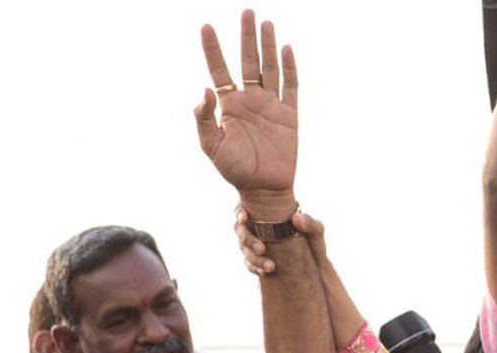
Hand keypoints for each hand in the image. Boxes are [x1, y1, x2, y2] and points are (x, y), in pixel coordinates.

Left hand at [194, 10, 298, 219]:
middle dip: (246, 37)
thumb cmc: (235, 171)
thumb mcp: (212, 146)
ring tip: (265, 23)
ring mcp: (270, 105)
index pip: (219, 70)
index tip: (206, 26)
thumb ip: (205, 119)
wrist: (263, 190)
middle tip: (246, 11)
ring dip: (267, 46)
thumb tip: (204, 90)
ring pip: (269, 68)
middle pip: (247, 61)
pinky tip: (286, 49)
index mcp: (229, 105)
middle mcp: (250, 100)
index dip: (212, 48)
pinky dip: (289, 68)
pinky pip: (291, 87)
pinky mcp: (289, 116)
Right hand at [234, 206, 326, 275]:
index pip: (247, 210)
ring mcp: (256, 246)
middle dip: (247, 240)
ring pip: (244, 249)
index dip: (240, 212)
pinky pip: (249, 264)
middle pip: (241, 230)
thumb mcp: (317, 233)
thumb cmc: (314, 246)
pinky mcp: (257, 262)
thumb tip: (296, 218)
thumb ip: (310, 223)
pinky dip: (254, 268)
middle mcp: (258, 229)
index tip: (245, 218)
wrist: (316, 272)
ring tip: (271, 267)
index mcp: (268, 215)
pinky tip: (264, 273)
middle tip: (262, 249)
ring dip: (253, 258)